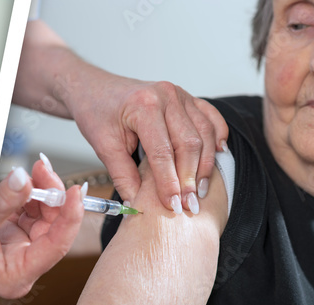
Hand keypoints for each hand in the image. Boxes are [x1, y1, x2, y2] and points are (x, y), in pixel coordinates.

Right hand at [0, 155, 84, 298]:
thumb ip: (2, 202)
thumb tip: (23, 179)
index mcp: (18, 275)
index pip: (57, 245)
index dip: (70, 217)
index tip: (76, 192)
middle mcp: (24, 263)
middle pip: (52, 226)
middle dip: (53, 196)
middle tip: (44, 170)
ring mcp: (20, 247)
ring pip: (44, 216)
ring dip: (43, 191)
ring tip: (35, 172)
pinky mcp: (14, 233)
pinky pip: (31, 211)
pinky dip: (32, 194)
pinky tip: (28, 181)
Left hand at [11, 21, 227, 213]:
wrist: (95, 88)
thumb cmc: (97, 112)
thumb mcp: (103, 145)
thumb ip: (122, 175)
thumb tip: (137, 204)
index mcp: (143, 105)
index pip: (162, 152)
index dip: (169, 182)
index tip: (173, 205)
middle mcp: (166, 95)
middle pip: (189, 143)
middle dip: (191, 178)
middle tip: (189, 205)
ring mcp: (181, 95)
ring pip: (205, 133)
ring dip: (206, 164)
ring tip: (201, 190)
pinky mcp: (189, 98)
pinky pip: (212, 118)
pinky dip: (218, 138)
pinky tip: (218, 156)